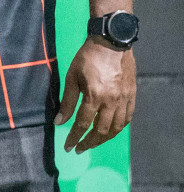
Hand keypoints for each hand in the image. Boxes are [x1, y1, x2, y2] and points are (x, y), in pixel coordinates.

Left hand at [56, 37, 135, 151]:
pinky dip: (119, 128)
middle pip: (101, 130)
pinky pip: (128, 118)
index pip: (83, 123)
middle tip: (79, 148)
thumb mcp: (71, 77)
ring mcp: (124, 100)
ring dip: (104, 138)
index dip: (74, 137)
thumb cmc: (87, 58)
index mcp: (95, 96)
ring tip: (93, 142)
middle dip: (89, 142)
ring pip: (116, 128)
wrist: (111, 43)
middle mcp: (112, 102)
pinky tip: (111, 130)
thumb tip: (59, 122)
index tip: (68, 147)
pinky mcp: (132, 96)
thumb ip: (67, 101)